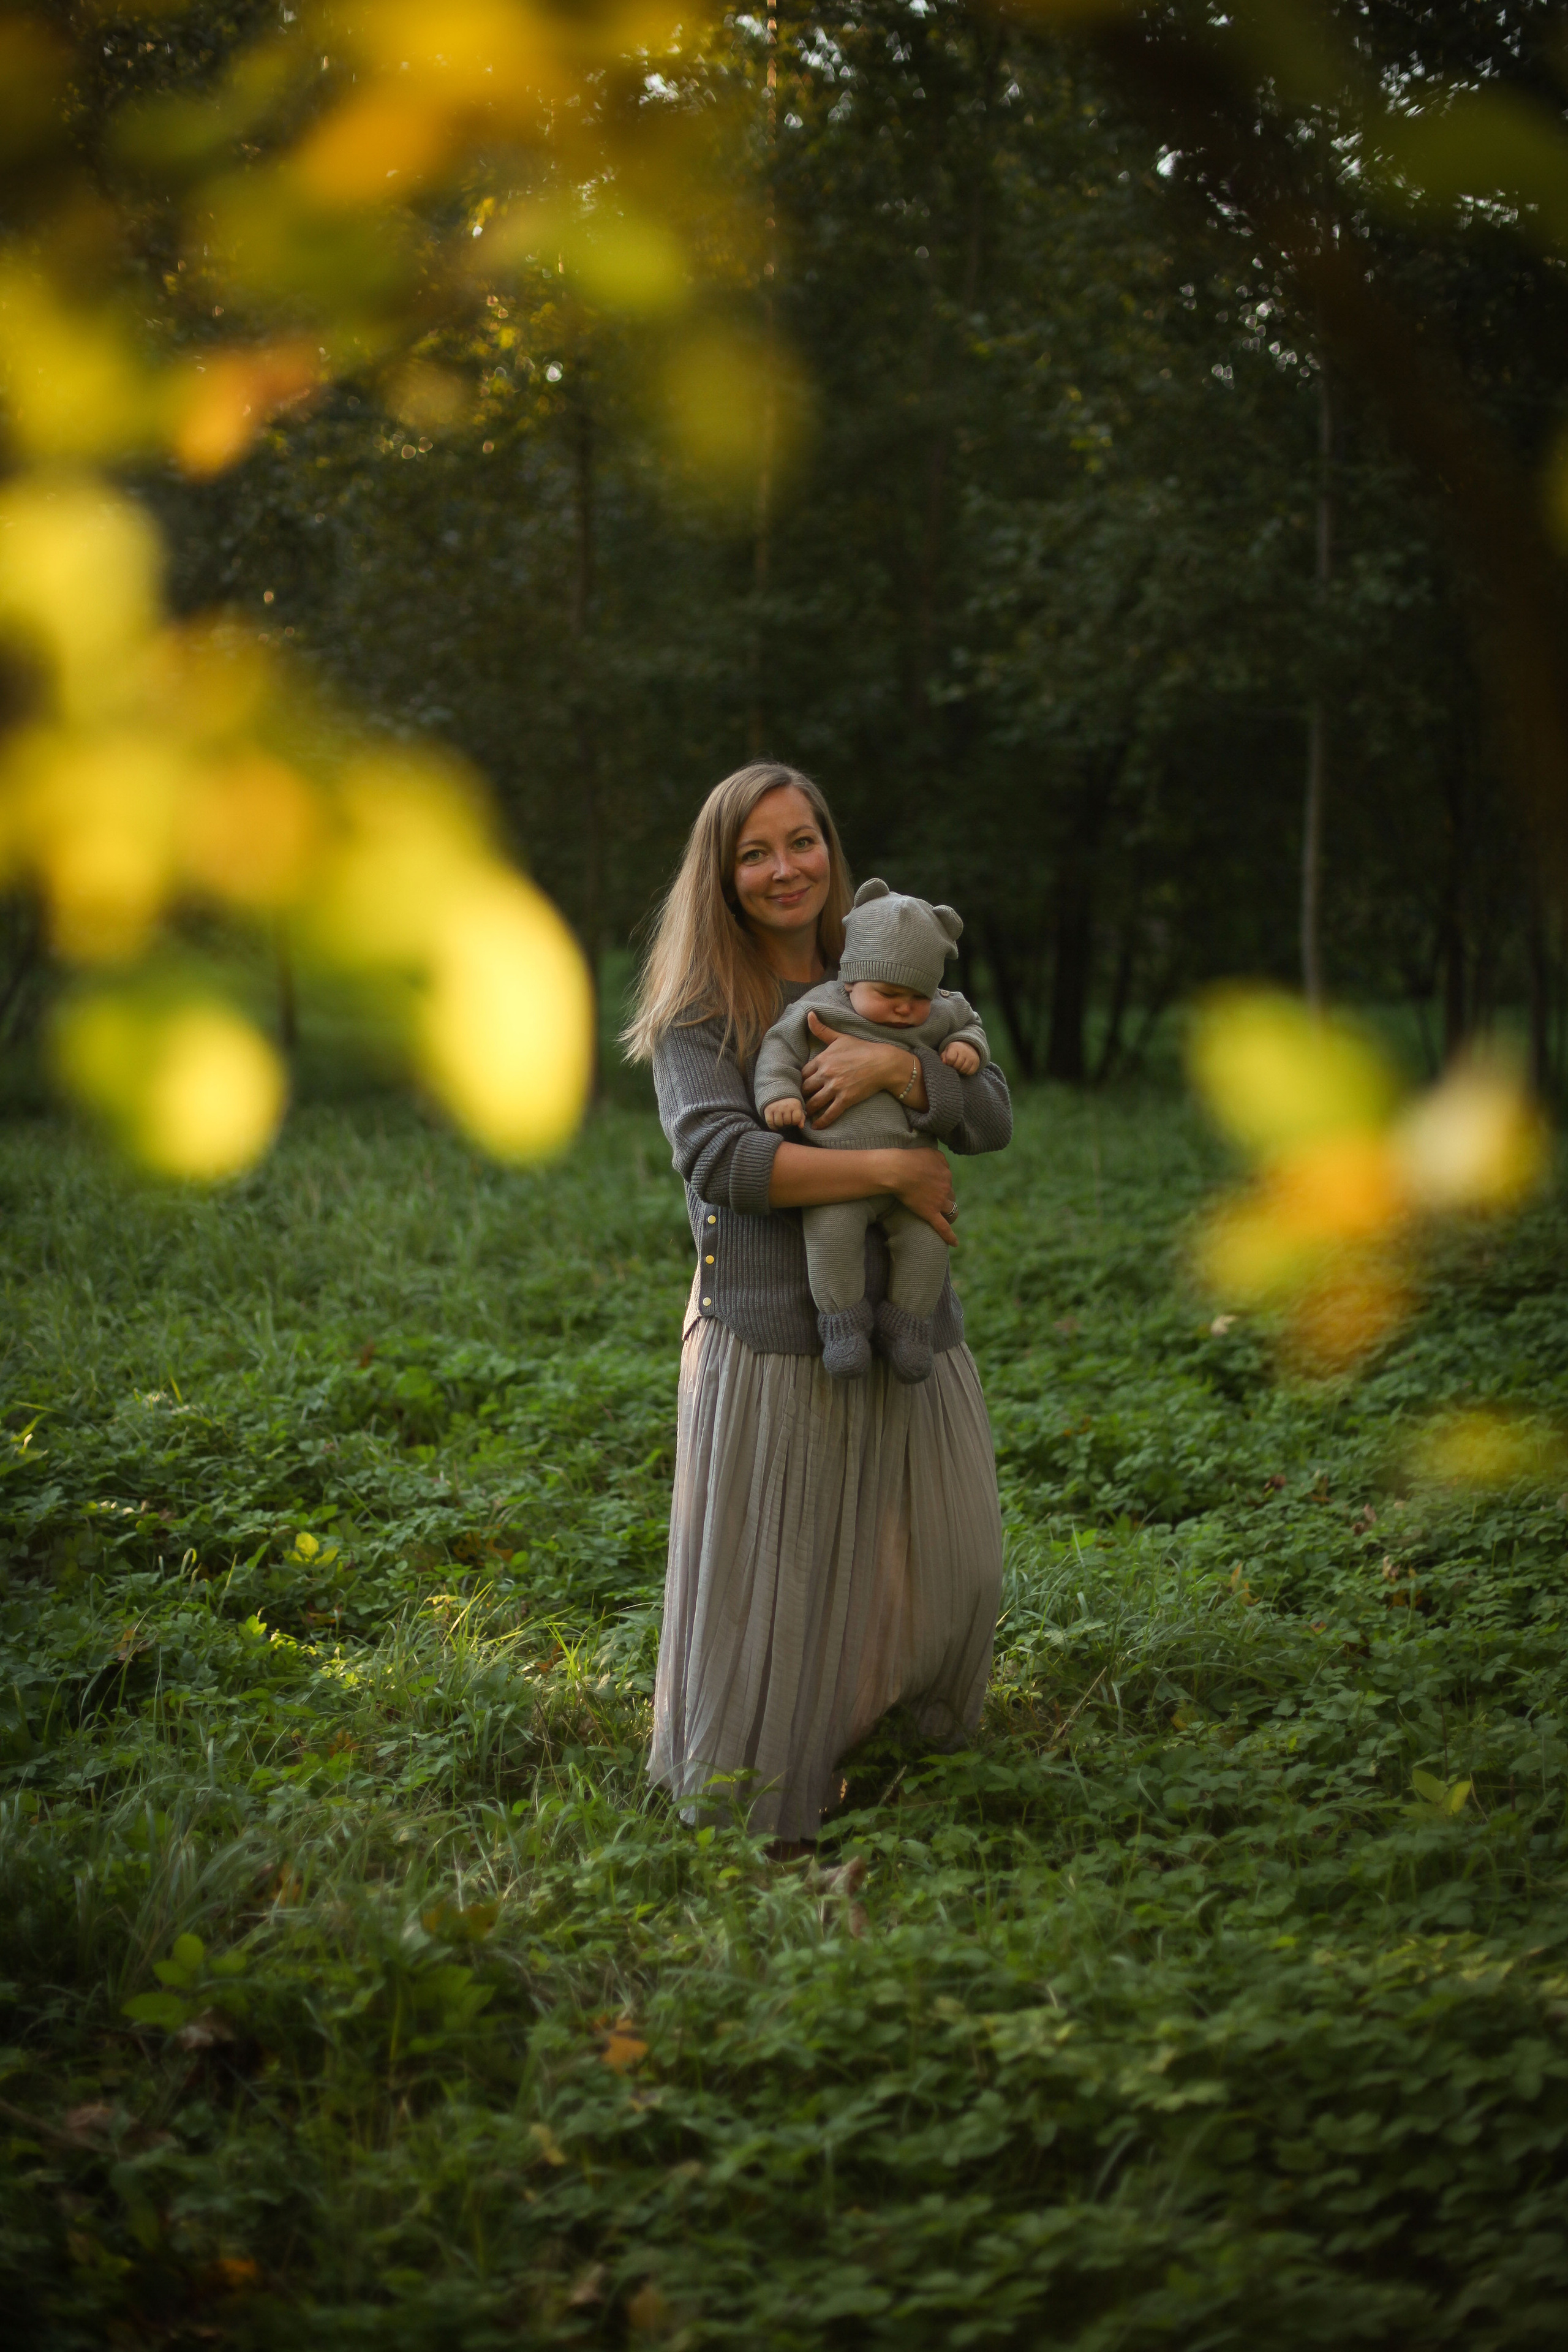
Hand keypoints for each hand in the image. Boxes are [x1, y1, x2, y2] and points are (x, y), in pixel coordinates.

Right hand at [764, 1098, 805, 1130]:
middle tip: (785, 1118)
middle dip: (787, 1122)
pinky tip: (775, 1124)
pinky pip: (770, 1123)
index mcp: (795, 1105)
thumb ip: (801, 1118)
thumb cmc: (790, 1104)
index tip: (793, 1118)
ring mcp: (776, 1108)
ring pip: (778, 1123)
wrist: (777, 1093)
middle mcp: (785, 1106)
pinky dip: (772, 1126)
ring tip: (780, 1120)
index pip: (796, 1120)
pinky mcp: (768, 1110)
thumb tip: (801, 1126)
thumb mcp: (797, 1108)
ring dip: (780, 1124)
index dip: (795, 1121)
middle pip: (787, 1122)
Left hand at [802, 1011, 921, 1126]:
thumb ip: (822, 1029)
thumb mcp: (841, 1037)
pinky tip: (816, 1127)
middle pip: (805, 1089)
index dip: (801, 1081)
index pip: (803, 1073)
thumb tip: (809, 1014)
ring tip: (804, 1115)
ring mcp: (836, 1087)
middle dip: (801, 1096)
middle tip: (798, 1102)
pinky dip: (821, 1122)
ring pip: (814, 1103)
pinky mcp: (846, 1099)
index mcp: (823, 1059)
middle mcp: (826, 1073)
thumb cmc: (862, 1049)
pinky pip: (829, 1113)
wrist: (884, 1062)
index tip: (800, 1086)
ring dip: (808, 1110)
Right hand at [887, 1150, 957, 1247]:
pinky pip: (943, 1228)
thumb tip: (945, 1165)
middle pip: (951, 1195)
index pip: (947, 1180)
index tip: (933, 1185)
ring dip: (950, 1213)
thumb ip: (940, 1158)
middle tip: (937, 1201)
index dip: (941, 1183)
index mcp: (945, 1173)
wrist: (898, 1170)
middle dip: (946, 1198)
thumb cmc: (910, 1158)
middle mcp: (946, 1187)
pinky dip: (950, 1236)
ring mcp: (939, 1202)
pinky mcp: (931, 1213)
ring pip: (951, 1210)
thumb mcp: (930, 1152)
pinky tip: (955, 1244)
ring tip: (948, 1218)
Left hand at [940, 1039, 980, 1074]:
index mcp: (955, 1047)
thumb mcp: (946, 1052)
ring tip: (958, 1067)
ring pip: (964, 1070)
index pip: (950, 1059)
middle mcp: (965, 1051)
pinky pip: (970, 1072)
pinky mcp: (976, 1062)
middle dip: (954, 1068)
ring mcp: (972, 1057)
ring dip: (959, 1071)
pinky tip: (964, 1068)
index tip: (949, 1062)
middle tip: (953, 1066)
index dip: (948, 1063)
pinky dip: (966, 1073)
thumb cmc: (953, 1052)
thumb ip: (943, 1057)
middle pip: (957, 1066)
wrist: (967, 1047)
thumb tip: (944, 1062)